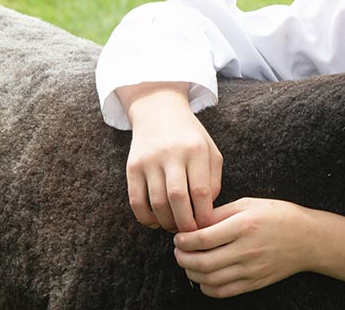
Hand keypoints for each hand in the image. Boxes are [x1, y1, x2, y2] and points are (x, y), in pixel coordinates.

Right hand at [119, 82, 222, 231]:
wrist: (159, 110)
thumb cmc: (191, 137)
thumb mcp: (210, 151)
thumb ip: (213, 180)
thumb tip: (206, 210)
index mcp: (195, 150)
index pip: (201, 191)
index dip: (204, 215)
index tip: (208, 228)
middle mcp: (171, 154)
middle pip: (177, 199)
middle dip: (186, 223)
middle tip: (191, 234)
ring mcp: (149, 160)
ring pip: (156, 202)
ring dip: (166, 222)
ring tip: (175, 227)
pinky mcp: (132, 166)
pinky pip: (136, 200)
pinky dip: (145, 217)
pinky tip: (156, 222)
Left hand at [173, 198, 314, 297]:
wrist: (308, 239)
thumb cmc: (279, 215)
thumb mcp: (250, 203)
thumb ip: (221, 213)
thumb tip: (194, 223)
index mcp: (244, 225)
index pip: (202, 238)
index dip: (183, 240)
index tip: (179, 237)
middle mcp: (247, 249)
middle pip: (202, 262)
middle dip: (182, 258)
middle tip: (178, 251)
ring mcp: (251, 269)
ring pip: (209, 279)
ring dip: (191, 273)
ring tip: (188, 263)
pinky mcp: (255, 282)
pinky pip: (223, 292)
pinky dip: (206, 288)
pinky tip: (203, 278)